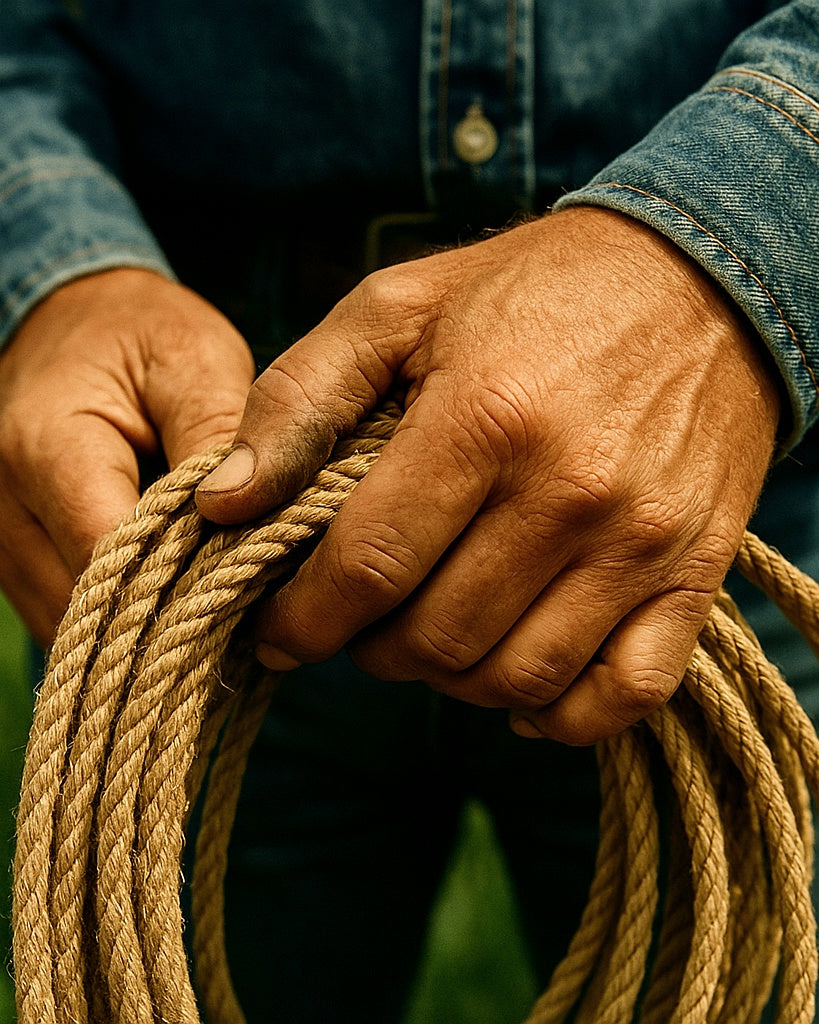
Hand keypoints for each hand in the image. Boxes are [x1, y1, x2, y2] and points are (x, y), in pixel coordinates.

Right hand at [0, 268, 254, 645]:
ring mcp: (2, 537)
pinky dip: (122, 617)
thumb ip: (218, 436)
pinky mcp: (15, 554)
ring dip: (144, 626)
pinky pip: (67, 611)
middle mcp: (7, 505)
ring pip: (74, 625)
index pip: (114, 555)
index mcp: (46, 448)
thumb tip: (251, 519)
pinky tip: (176, 595)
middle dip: (171, 616)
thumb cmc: (142, 334)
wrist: (77, 321)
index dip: (188, 583)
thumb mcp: (195, 361)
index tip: (255, 585)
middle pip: (90, 605)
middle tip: (247, 607)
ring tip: (215, 601)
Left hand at [196, 207, 779, 743]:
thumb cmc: (533, 291)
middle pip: (436, 637)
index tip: (278, 632)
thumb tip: (222, 504)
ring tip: (428, 636)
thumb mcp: (397, 308)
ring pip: (517, 679)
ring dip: (450, 681)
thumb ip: (299, 401)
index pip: (369, 566)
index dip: (304, 619)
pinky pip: (623, 696)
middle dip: (370, 650)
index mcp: (485, 418)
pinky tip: (517, 690)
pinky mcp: (693, 574)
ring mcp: (640, 543)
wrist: (701, 282)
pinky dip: (557, 716)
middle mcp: (569, 492)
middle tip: (358, 620)